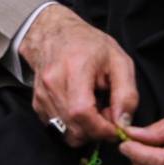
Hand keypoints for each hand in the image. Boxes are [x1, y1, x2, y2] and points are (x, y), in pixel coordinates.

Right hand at [17, 4, 138, 147]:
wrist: (54, 32)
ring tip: (94, 110)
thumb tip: (123, 124)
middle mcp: (52, 83)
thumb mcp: (119, 61)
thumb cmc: (88, 44)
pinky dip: (72, 126)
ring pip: (65, 132)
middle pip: (73, 128)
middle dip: (96, 132)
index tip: (116, 128)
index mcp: (74, 68)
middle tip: (107, 115)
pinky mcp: (37, 102)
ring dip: (84, 130)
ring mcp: (41, 94)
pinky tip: (80, 109)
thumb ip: (126, 94)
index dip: (101, 128)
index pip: (82, 112)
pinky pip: (56, 127)